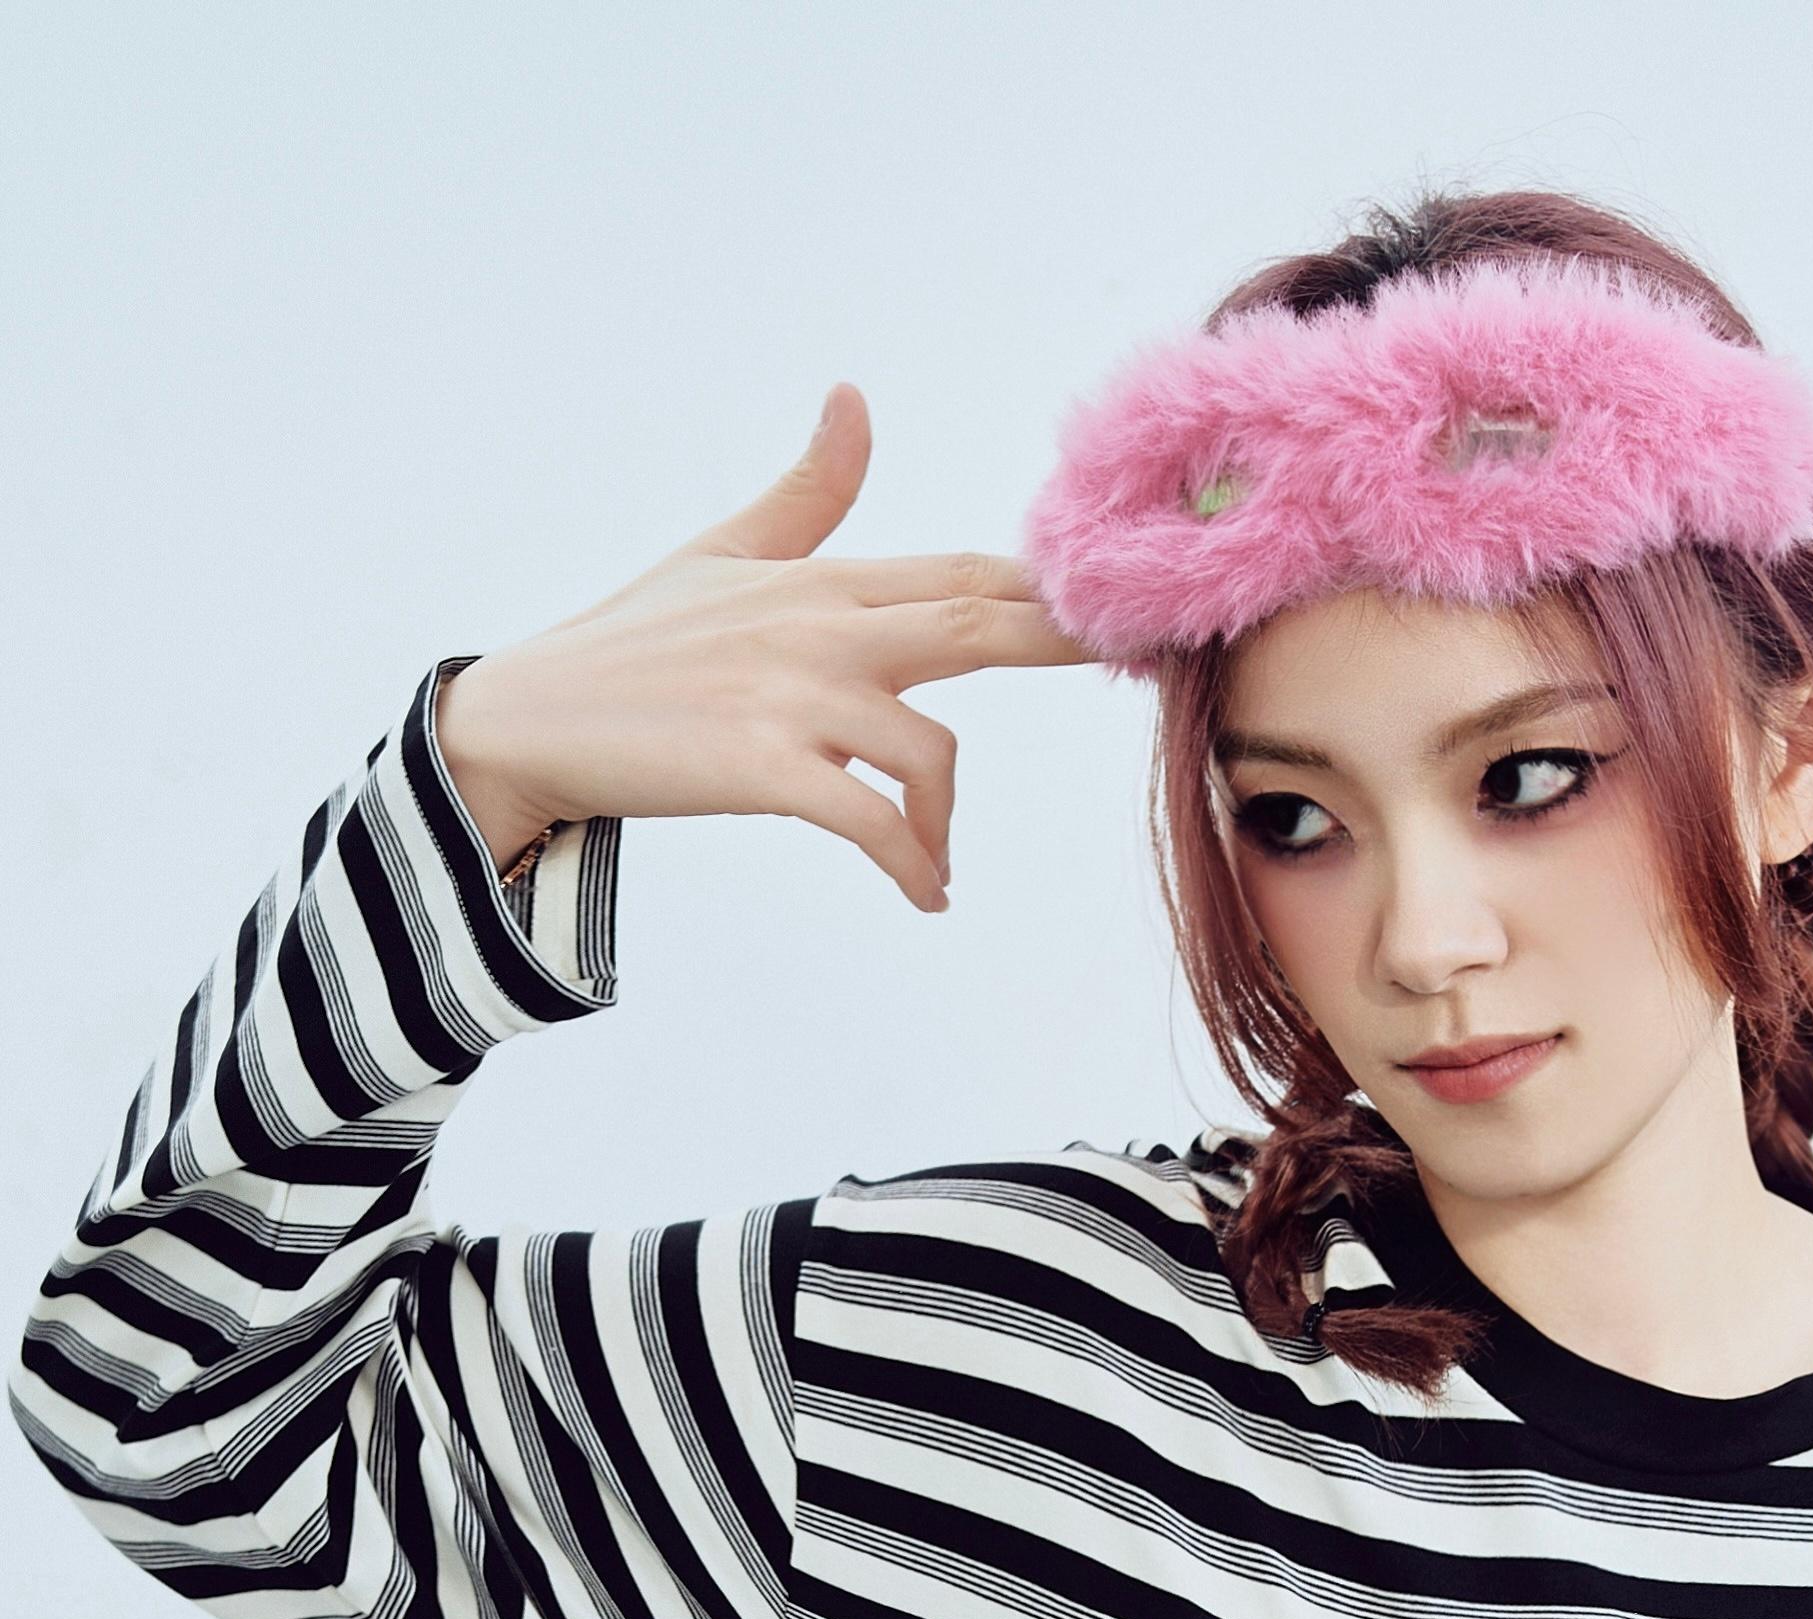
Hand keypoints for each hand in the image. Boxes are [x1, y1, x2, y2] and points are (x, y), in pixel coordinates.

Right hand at [431, 382, 1087, 906]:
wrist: (533, 718)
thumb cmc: (633, 644)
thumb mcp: (725, 552)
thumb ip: (808, 493)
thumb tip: (854, 398)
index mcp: (822, 580)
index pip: (961, 573)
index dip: (1049, 586)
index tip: (1126, 600)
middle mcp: (820, 628)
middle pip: (975, 627)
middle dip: (1063, 642)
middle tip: (1146, 662)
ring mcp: (792, 698)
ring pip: (930, 751)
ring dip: (945, 819)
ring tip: (930, 861)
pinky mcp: (763, 768)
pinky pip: (871, 822)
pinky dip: (911, 863)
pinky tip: (925, 894)